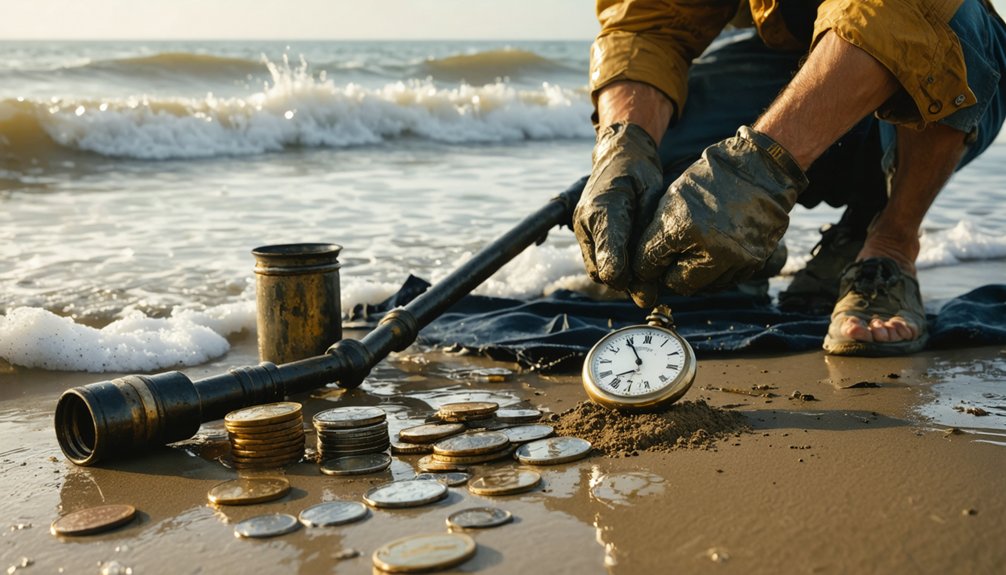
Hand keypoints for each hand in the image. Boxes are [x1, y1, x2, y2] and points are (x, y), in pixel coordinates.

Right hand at [573, 122, 663, 290]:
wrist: (618, 154)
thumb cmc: (640, 171)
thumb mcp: (653, 194)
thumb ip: (647, 229)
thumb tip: (647, 262)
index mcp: (604, 208)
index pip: (609, 255)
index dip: (626, 277)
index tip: (648, 289)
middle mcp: (585, 221)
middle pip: (602, 271)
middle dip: (627, 282)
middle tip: (654, 288)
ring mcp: (580, 229)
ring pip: (598, 271)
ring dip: (620, 277)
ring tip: (646, 272)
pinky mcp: (582, 234)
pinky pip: (596, 263)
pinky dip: (614, 267)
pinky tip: (634, 261)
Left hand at [629, 126, 808, 305]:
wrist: (760, 170)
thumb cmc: (710, 181)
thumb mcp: (671, 201)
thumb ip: (654, 235)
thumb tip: (642, 267)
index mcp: (683, 228)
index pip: (649, 265)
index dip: (645, 265)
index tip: (648, 261)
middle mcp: (712, 250)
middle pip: (677, 284)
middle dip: (670, 273)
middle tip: (673, 258)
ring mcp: (736, 260)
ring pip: (702, 287)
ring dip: (695, 274)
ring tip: (698, 249)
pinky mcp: (754, 264)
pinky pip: (725, 281)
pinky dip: (716, 272)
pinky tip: (717, 251)